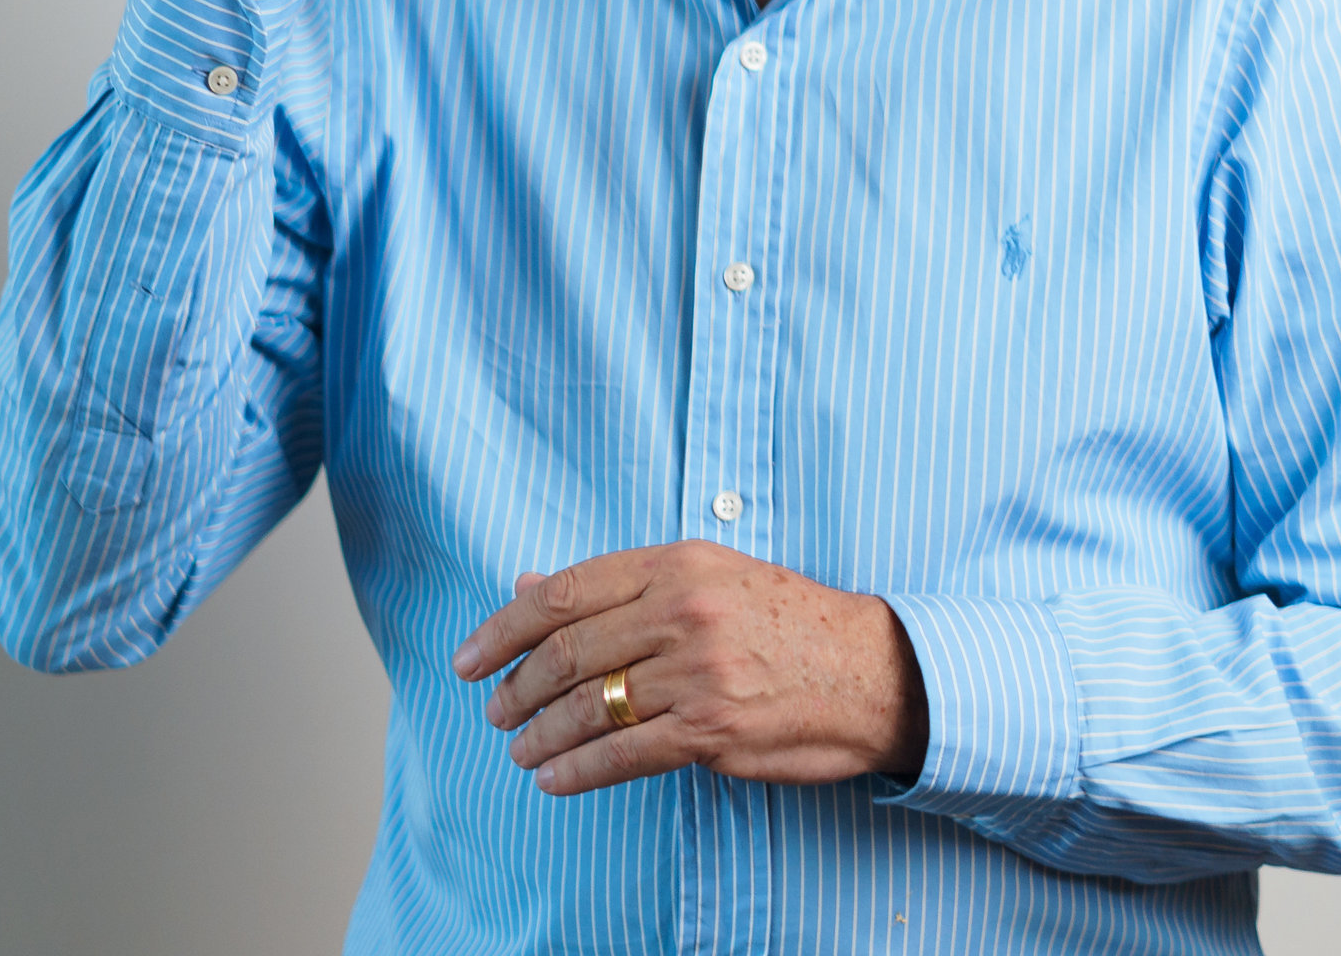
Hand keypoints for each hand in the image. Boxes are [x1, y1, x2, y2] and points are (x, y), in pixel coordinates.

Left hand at [451, 541, 928, 797]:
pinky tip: (554, 779)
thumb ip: (620, 585)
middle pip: (567, 652)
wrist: (870, 669)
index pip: (566, 592)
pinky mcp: (713, 730)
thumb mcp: (707, 577)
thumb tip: (529, 584)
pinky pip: (623, 755)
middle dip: (515, 687)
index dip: (504, 627)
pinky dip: (577, 772)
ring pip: (588, 707)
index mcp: (679, 561)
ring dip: (539, 735)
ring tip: (518, 749)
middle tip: (493, 710)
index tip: (469, 657)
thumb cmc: (786, 618)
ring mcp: (698, 672)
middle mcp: (683, 610)